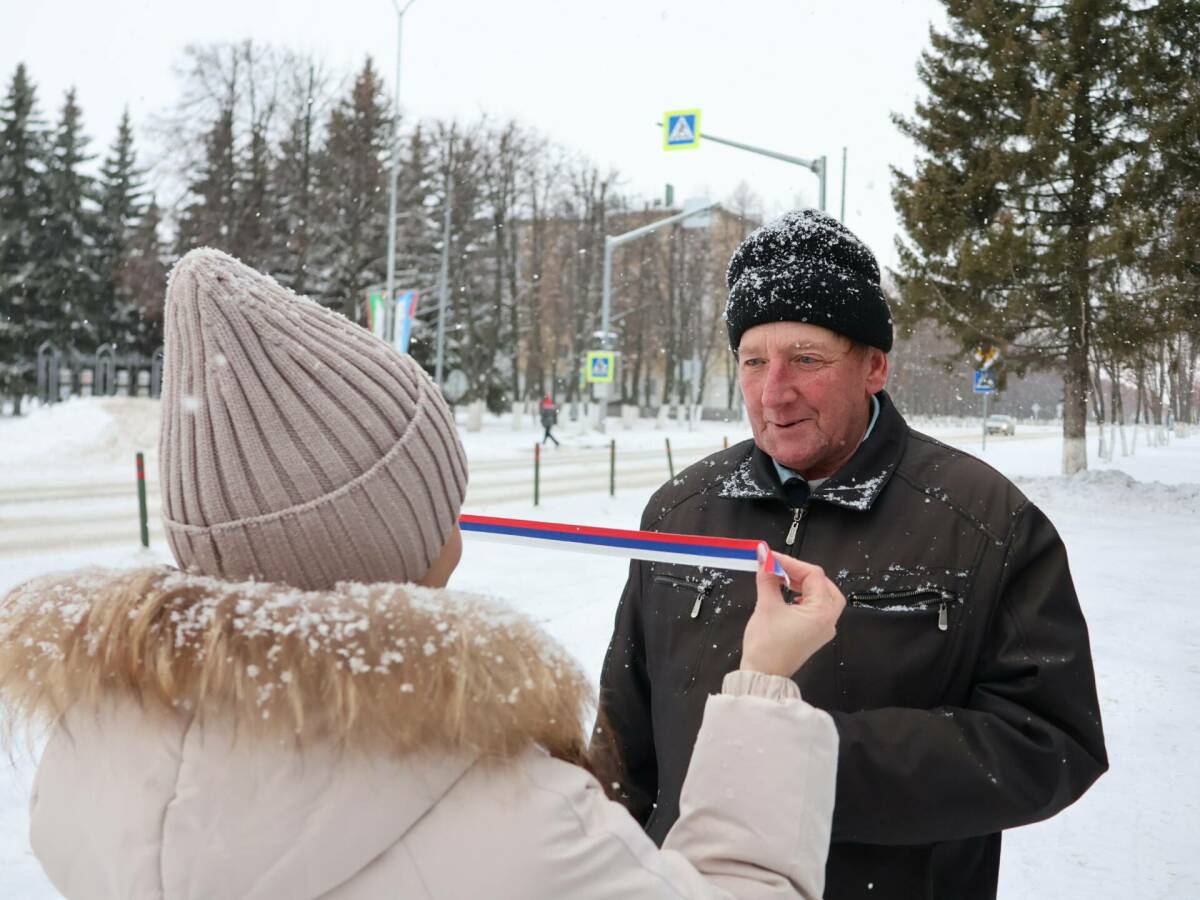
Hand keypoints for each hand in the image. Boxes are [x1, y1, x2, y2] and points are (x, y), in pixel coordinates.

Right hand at [739, 545, 845, 677]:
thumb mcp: (766, 605)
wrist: (763, 676)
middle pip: (824, 585)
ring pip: (821, 596)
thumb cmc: (766, 646)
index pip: (814, 575)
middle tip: (780, 568)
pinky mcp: (814, 635)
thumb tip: (764, 558)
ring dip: (803, 584)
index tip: (771, 557)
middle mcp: (828, 621)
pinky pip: (815, 608)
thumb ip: (767, 578)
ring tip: (781, 579)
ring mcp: (823, 629)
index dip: (791, 562)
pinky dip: (803, 597)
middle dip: (802, 573)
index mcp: (822, 612)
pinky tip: (787, 595)